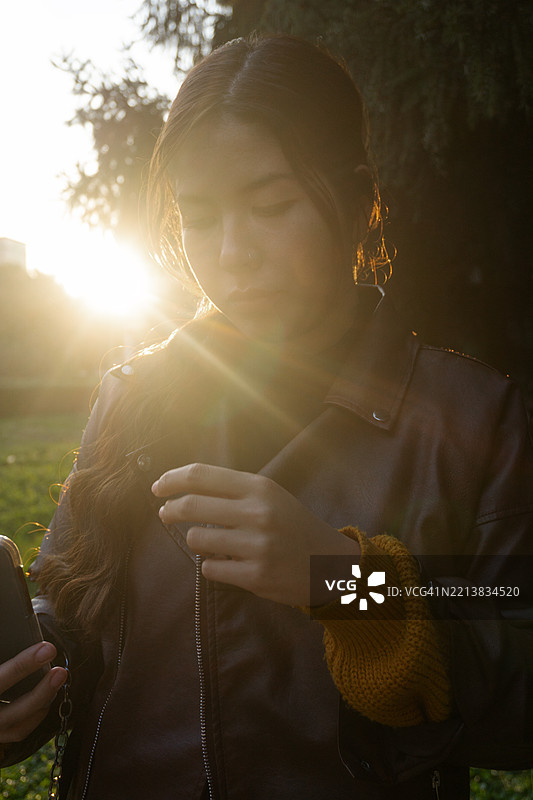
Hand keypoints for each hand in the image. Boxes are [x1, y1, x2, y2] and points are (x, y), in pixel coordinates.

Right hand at [0, 643, 66, 744]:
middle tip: (60, 670)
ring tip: (58, 678)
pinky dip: (35, 714)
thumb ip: (2, 650)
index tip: (47, 648)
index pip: (0, 681)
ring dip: (42, 703)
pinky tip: (46, 696)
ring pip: (19, 726)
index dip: (23, 665)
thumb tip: (17, 634)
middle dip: (41, 691)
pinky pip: (18, 731)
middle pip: (13, 712)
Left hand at [152, 463, 359, 605]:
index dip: (172, 479)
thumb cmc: (292, 526)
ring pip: (196, 539)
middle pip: (191, 504)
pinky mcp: (256, 575)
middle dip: (170, 509)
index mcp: (259, 488)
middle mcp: (257, 513)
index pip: (201, 476)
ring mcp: (257, 545)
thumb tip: (183, 488)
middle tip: (164, 513)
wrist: (330, 563)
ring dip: (196, 541)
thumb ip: (233, 490)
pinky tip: (228, 564)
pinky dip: (212, 566)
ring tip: (211, 542)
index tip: (158, 486)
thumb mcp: (270, 496)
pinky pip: (210, 569)